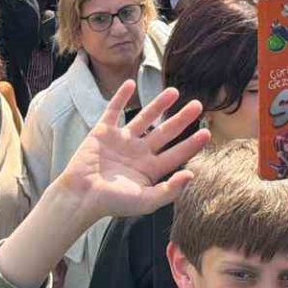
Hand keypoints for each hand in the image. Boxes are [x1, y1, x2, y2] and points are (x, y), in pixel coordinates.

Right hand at [50, 81, 209, 223]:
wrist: (81, 196)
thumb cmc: (112, 203)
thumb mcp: (145, 201)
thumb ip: (169, 190)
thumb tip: (192, 175)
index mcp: (150, 169)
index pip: (176, 154)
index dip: (192, 144)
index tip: (206, 132)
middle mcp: (138, 153)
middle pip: (165, 132)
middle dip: (181, 119)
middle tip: (198, 105)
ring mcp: (121, 141)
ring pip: (144, 118)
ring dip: (158, 105)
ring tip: (174, 92)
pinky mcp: (103, 132)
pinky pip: (113, 111)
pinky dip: (120, 97)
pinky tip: (130, 84)